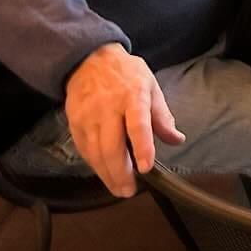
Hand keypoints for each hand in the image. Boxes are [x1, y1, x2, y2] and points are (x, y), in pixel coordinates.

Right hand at [64, 43, 183, 196]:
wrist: (89, 59)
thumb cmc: (126, 74)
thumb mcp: (151, 86)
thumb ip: (162, 116)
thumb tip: (176, 139)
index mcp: (133, 95)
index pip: (138, 124)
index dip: (143, 147)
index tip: (146, 167)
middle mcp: (109, 107)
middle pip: (112, 146)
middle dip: (120, 173)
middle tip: (129, 190)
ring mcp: (89, 116)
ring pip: (96, 153)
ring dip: (107, 175)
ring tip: (119, 189)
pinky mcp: (75, 122)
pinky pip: (84, 150)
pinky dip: (94, 165)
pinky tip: (104, 174)